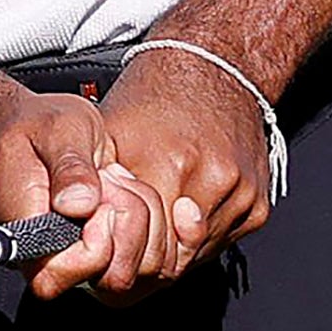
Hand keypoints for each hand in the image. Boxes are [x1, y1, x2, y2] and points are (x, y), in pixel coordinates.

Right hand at [0, 82, 167, 303]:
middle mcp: (47, 258)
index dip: (96, 244)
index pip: (61, 274)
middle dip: (129, 226)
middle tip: (110, 179)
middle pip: (109, 279)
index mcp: (24, 234)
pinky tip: (147, 195)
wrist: (14, 130)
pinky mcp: (98, 254)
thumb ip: (68, 166)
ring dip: (142, 221)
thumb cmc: (29, 127)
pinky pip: (144, 262)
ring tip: (115, 180)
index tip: (101, 195)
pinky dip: (159, 228)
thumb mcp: (55, 129)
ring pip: (133, 271)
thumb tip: (77, 206)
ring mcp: (74, 259)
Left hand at [92, 50, 277, 295]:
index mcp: (169, 165)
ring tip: (154, 224)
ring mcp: (240, 195)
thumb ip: (95, 188)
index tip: (109, 255)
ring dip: (173, 250)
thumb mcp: (109, 134)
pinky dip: (199, 238)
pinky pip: (221, 243)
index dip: (121, 260)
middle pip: (173, 263)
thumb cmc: (155, 97)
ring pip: (197, 257)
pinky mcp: (256, 204)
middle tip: (125, 251)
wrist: (214, 67)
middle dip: (145, 262)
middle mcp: (211, 182)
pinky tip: (180, 213)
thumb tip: (75, 232)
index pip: (143, 252)